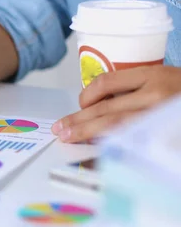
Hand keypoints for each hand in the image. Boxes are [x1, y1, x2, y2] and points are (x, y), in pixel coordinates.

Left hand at [52, 65, 180, 142]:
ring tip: (68, 138)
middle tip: (59, 129)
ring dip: (88, 133)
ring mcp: (162, 115)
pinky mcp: (166, 134)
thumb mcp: (167, 81)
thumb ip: (138, 91)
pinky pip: (132, 141)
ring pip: (116, 127)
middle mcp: (158, 93)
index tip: (81, 105)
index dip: (88, 94)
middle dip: (79, 120)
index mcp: (156, 75)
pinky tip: (98, 151)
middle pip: (107, 108)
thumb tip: (99, 107)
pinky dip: (112, 146)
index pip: (109, 82)